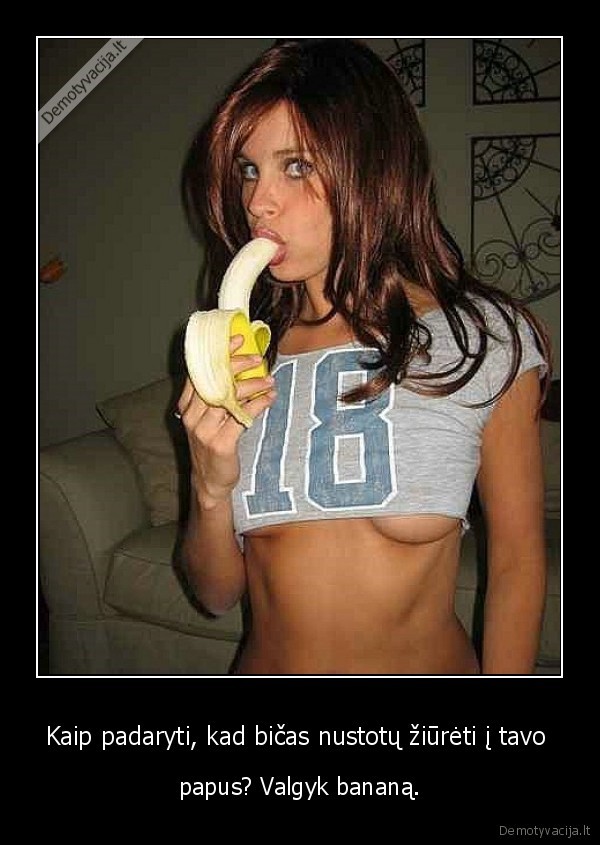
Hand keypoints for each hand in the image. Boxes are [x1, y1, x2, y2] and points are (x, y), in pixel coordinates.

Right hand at [177, 335, 276, 506]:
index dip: (218, 353)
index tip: (236, 339)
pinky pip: (242, 417)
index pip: (200, 371)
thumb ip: (216, 396)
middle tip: (258, 358)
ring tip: (269, 380)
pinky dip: (258, 404)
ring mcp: (205, 430)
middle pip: (215, 380)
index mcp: (187, 406)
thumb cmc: (212, 444)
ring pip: (230, 397)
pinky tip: (269, 398)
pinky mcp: (221, 443)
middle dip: (238, 364)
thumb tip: (240, 368)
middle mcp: (192, 416)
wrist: (210, 481)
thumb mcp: (206, 418)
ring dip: (253, 385)